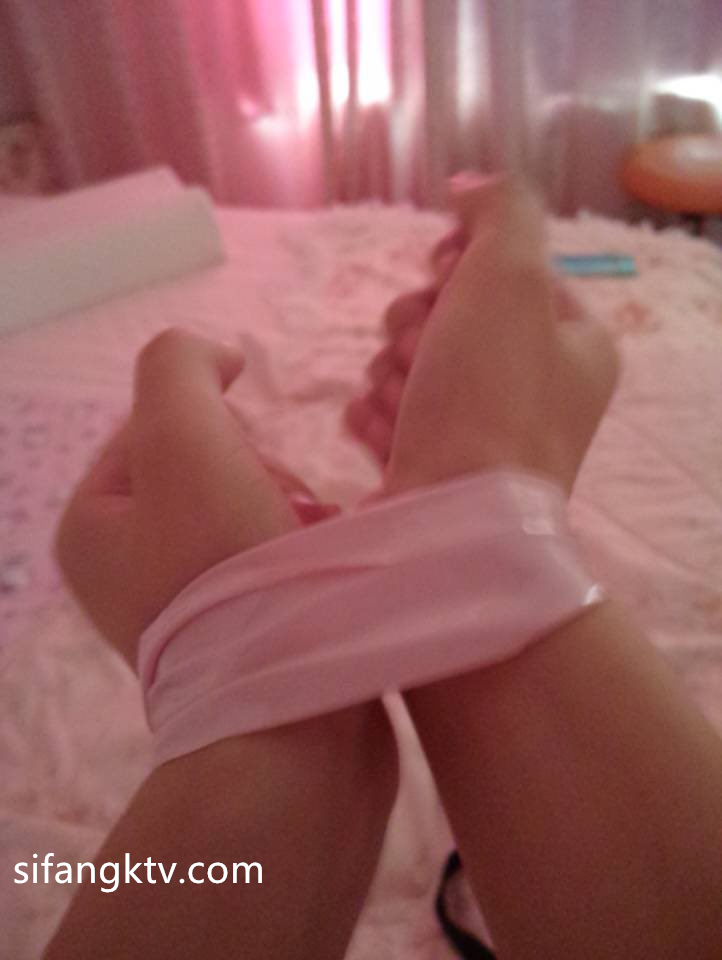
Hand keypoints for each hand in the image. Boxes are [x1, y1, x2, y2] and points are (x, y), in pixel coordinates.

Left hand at [56, 329, 309, 662]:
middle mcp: (124, 568)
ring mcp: (184, 606)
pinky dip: (304, 549)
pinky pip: (276, 556)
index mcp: (89, 526)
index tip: (242, 467)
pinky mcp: (239, 631)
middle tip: (276, 509)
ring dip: (289, 507)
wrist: (290, 710)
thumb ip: (180, 366)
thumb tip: (218, 361)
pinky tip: (321, 566)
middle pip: (209, 465)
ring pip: (251, 506)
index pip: (156, 423)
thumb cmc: (227, 567)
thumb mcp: (183, 436)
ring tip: (309, 541)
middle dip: (258, 473)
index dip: (214, 425)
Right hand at [347, 176, 618, 494]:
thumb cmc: (490, 394)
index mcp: (573, 343)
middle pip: (450, 316)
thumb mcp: (512, 274)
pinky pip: (388, 413)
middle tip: (420, 350)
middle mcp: (532, 388)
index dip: (464, 263)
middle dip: (417, 324)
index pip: (506, 270)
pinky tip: (382, 430)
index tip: (445, 273)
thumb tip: (469, 188)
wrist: (453, 518)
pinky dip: (376, 415)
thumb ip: (501, 209)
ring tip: (403, 402)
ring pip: (410, 363)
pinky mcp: (431, 465)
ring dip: (392, 372)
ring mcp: (478, 432)